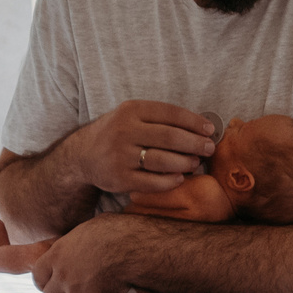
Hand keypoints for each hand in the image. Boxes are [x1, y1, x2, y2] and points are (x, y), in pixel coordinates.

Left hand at [32, 215, 135, 292]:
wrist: (130, 243)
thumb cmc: (112, 230)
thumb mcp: (86, 229)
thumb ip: (77, 240)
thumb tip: (81, 239)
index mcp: (57, 255)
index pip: (38, 276)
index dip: (43, 283)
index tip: (49, 286)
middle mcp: (63, 276)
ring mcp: (79, 292)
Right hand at [75, 101, 218, 196]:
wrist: (83, 155)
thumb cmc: (117, 133)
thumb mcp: (131, 116)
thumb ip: (159, 119)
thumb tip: (201, 127)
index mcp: (130, 110)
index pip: (170, 113)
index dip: (194, 122)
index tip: (210, 130)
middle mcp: (124, 131)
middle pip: (169, 137)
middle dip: (194, 143)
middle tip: (209, 148)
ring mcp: (120, 156)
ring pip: (162, 161)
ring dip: (185, 162)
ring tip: (195, 163)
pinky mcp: (119, 179)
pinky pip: (152, 182)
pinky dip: (170, 181)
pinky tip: (179, 178)